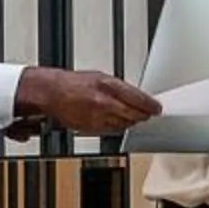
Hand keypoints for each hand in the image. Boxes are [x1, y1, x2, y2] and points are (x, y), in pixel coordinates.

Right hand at [16, 66, 162, 135]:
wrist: (52, 93)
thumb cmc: (72, 83)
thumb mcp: (100, 77)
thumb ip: (118, 89)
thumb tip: (134, 97)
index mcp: (108, 85)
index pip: (138, 99)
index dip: (150, 106)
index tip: (156, 108)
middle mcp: (105, 102)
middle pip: (134, 114)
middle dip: (142, 115)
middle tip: (147, 115)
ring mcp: (98, 116)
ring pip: (124, 124)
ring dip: (129, 121)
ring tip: (129, 116)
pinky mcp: (92, 128)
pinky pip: (111, 130)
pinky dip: (116, 126)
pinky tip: (114, 120)